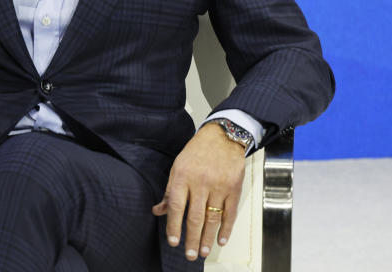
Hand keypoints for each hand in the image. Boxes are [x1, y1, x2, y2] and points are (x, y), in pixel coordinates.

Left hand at [152, 123, 245, 260]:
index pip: (177, 206)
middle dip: (191, 239)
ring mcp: (218, 186)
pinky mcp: (234, 188)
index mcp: (183, 176)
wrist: (223, 136)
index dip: (174, 226)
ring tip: (203, 251)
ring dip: (208, 238)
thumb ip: (169, 191)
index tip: (173, 242)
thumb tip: (158, 211)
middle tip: (189, 255)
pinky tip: (221, 240)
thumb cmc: (197, 151)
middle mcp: (200, 182)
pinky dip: (226, 229)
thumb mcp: (178, 167)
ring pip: (213, 218)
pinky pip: (230, 213)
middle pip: (195, 217)